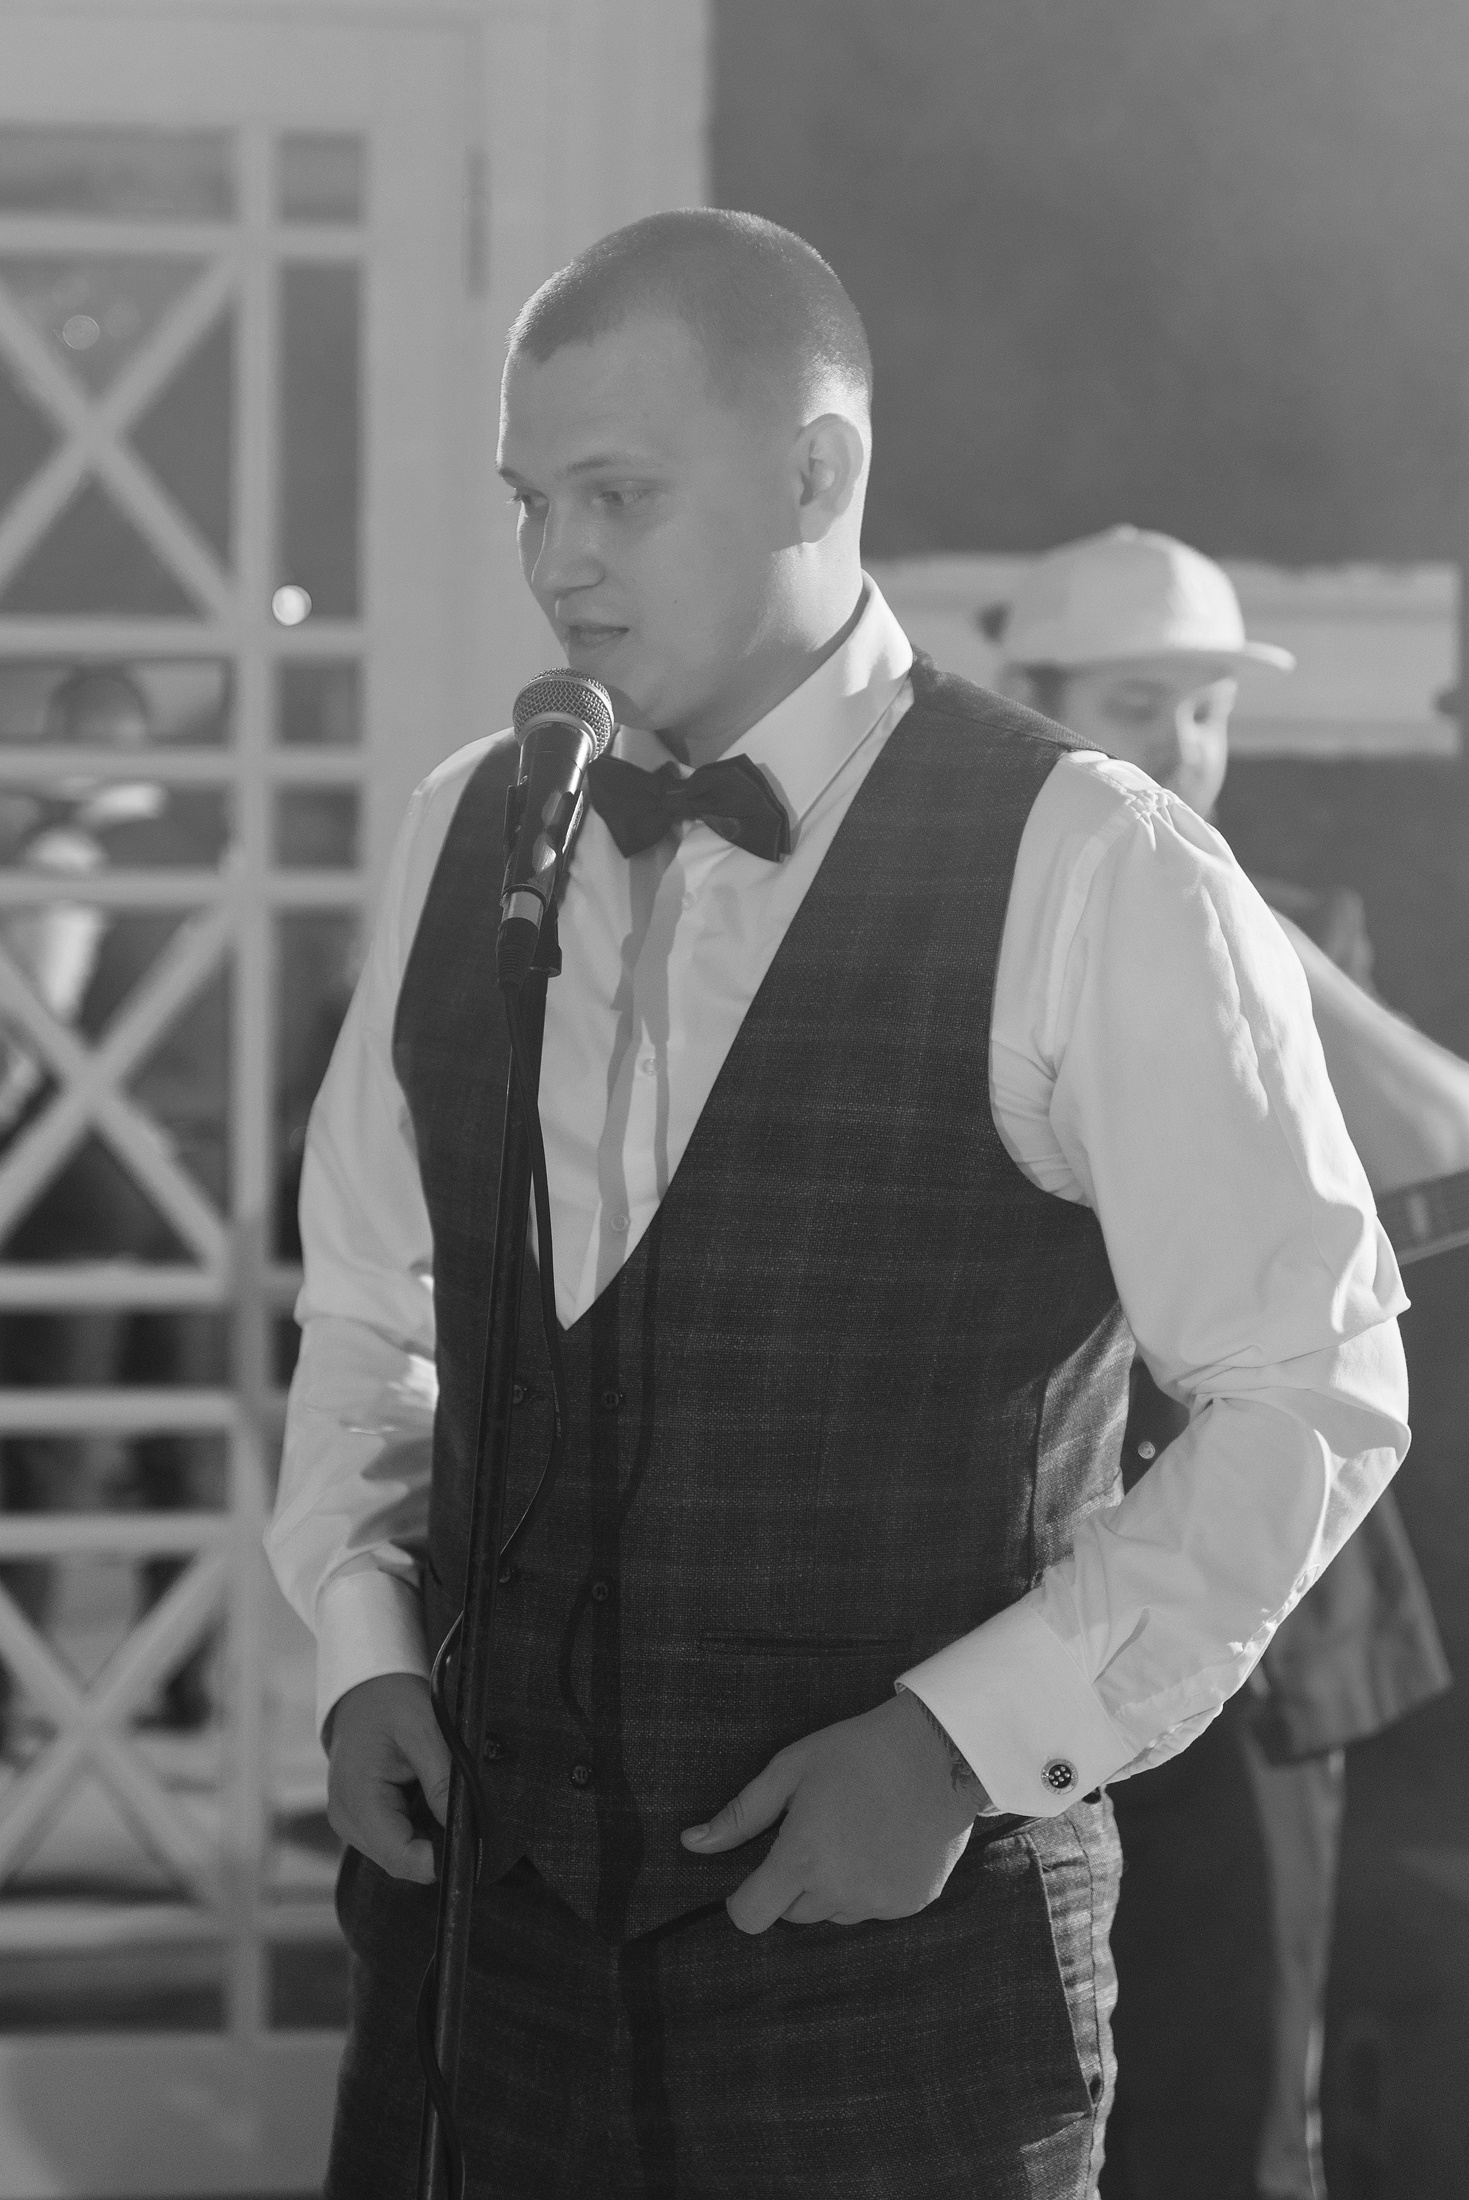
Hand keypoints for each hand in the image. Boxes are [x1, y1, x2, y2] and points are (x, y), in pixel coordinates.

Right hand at [326, 1672, 450, 1884]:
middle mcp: (346, 1820)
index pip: (402, 1858)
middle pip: (401, 1862)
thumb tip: (463, 1829)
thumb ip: (442, 1782)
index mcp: (358, 1801)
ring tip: (439, 1797)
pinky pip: (392, 1839)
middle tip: (462, 1811)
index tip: (471, 1837)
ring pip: (399, 1854)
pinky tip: (424, 1799)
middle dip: (436, 1846)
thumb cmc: (391, 1702)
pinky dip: (414, 1827)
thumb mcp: (425, 1730)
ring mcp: (349, 1822)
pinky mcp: (357, 1819)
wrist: (365, 1689)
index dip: (440, 1858)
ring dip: (426, 1836)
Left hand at [681, 1689, 988, 1933]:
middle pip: (792, 1914)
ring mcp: (879, 1903)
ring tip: (853, 1833)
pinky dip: (870, 1886)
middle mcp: (840, 1892)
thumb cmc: (857, 1751)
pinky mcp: (911, 1904)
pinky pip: (872, 1909)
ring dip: (831, 1887)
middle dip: (792, 1883)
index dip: (743, 1899)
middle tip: (816, 1833)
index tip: (755, 1875)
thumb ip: (741, 1815)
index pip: (749, 1916)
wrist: (940, 1750)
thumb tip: (691, 1844)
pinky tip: (883, 1843)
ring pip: (833, 1913)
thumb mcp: (791, 1770)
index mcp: (803, 1859)